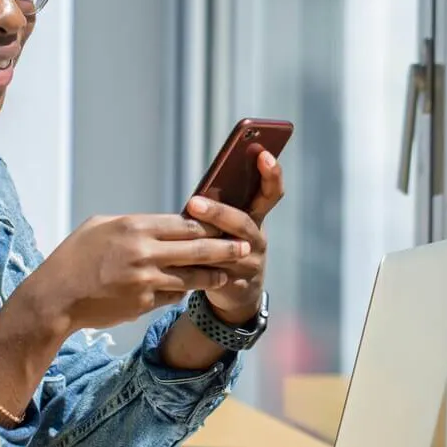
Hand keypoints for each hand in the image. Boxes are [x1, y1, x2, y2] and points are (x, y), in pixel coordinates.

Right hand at [19, 212, 251, 332]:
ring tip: (227, 273)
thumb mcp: (100, 226)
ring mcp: (145, 280)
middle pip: (198, 248)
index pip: (184, 223)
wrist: (56, 297)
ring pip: (191, 277)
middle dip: (226, 248)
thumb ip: (133, 224)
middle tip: (246, 247)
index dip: (209, 225)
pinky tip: (192, 290)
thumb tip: (161, 224)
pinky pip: (171, 296)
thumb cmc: (74, 257)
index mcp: (134, 227)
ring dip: (213, 275)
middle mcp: (144, 252)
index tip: (225, 224)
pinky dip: (181, 292)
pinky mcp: (143, 304)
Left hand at [184, 150, 284, 324]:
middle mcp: (256, 238)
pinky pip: (215, 274)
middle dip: (218, 212)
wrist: (237, 293)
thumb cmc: (225, 244)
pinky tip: (175, 261)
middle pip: (241, 222)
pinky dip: (195, 266)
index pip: (271, 192)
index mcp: (256, 216)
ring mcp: (250, 263)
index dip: (271, 174)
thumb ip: (222, 207)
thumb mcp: (228, 224)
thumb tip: (196, 197)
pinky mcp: (236, 285)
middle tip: (193, 203)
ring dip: (203, 240)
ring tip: (180, 233)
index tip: (263, 154)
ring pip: (227, 250)